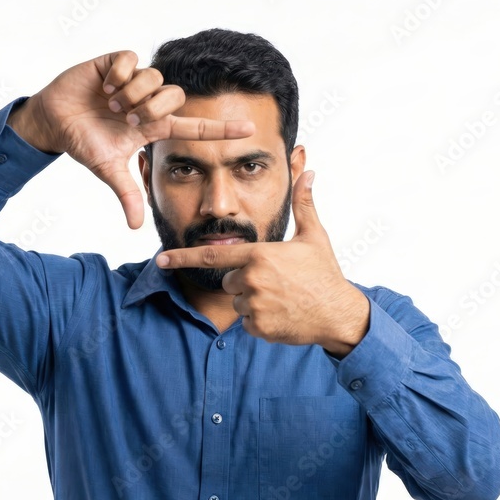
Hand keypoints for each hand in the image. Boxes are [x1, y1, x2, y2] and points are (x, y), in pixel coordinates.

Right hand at [8, 51, 254, 228]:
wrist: (54, 121)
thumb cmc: (84, 143)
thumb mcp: (107, 170)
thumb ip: (126, 194)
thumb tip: (136, 227)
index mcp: (154, 127)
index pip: (195, 127)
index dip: (221, 128)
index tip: (249, 129)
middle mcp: (150, 102)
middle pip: (176, 96)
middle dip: (152, 109)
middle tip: (127, 119)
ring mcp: (135, 81)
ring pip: (155, 77)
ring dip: (131, 94)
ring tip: (111, 103)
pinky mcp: (116, 62)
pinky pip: (131, 60)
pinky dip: (118, 74)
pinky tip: (104, 85)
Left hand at [156, 171, 369, 354]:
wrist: (338, 314)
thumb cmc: (325, 274)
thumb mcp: (313, 237)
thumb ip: (303, 205)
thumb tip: (308, 172)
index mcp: (259, 255)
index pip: (212, 256)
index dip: (183, 257)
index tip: (161, 259)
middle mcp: (252, 280)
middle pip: (229, 280)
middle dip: (244, 281)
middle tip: (275, 282)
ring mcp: (254, 306)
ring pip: (237, 302)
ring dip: (253, 301)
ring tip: (281, 298)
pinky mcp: (258, 327)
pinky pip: (246, 322)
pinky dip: (260, 320)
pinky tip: (282, 314)